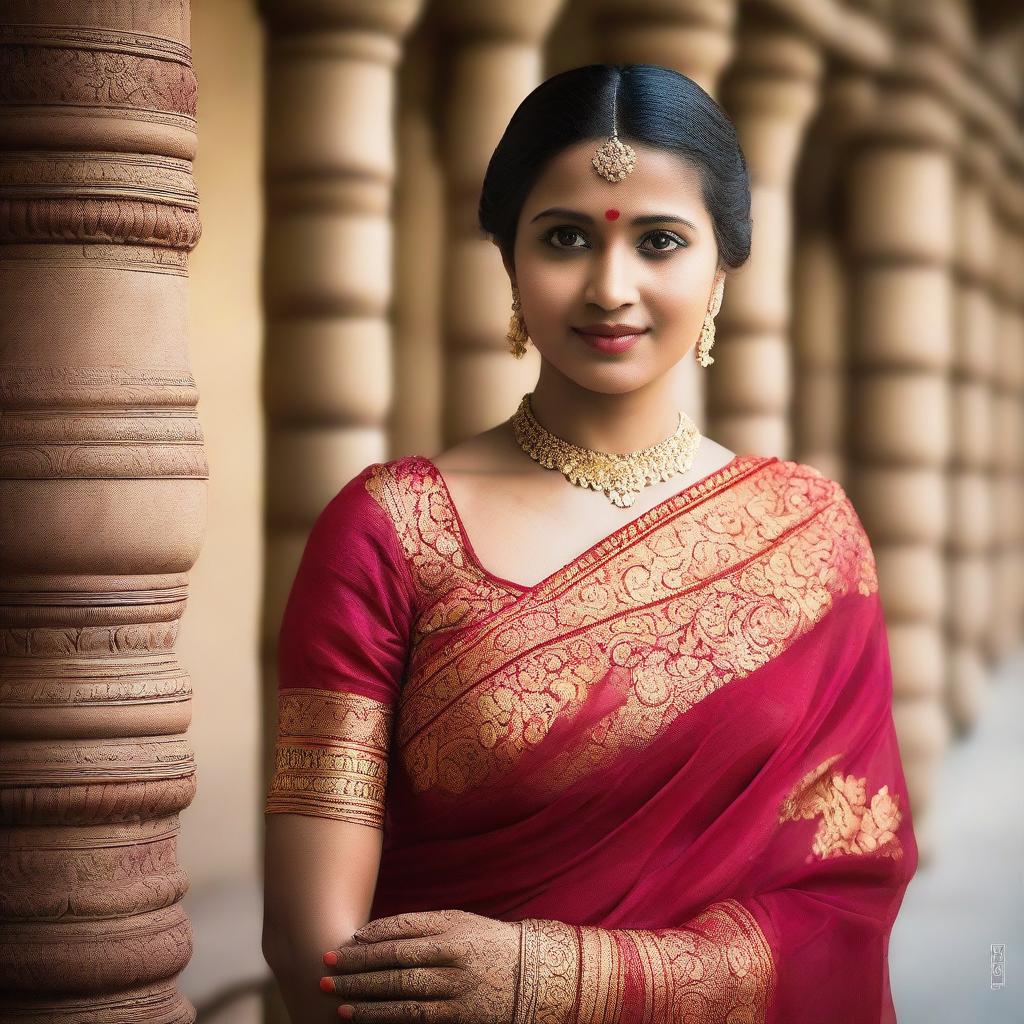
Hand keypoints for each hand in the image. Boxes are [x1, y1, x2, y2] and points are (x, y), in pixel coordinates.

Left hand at [320, 908, 522, 1021]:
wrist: (533, 976)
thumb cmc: (488, 944)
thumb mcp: (461, 923)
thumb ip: (423, 926)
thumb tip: (375, 934)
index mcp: (451, 928)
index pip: (403, 929)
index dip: (370, 936)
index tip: (344, 941)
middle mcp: (452, 956)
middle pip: (395, 960)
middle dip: (357, 964)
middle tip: (326, 965)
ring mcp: (455, 988)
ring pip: (399, 991)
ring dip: (362, 993)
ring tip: (333, 992)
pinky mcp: (457, 1016)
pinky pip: (412, 1017)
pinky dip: (381, 1015)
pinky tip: (358, 1014)